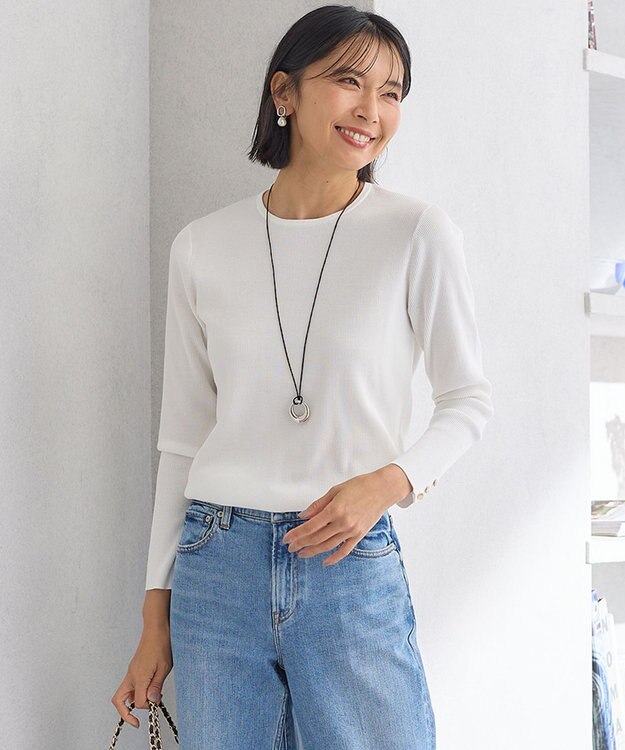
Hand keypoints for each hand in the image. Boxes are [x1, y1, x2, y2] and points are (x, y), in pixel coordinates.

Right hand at [111, 625, 172, 728]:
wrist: (156, 627)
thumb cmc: (161, 644)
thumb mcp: (164, 667)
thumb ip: (156, 686)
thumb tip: (151, 702)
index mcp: (139, 676)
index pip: (137, 702)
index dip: (146, 707)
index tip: (156, 705)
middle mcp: (131, 675)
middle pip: (118, 700)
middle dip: (125, 713)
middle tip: (137, 720)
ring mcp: (131, 672)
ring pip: (124, 693)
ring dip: (133, 701)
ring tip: (150, 699)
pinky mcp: (134, 668)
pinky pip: (131, 685)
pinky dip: (137, 692)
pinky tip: (150, 689)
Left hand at [282, 466, 406, 566]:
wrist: (382, 489)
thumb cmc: (359, 486)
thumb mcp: (335, 491)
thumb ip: (318, 505)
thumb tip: (303, 516)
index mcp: (335, 509)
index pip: (310, 526)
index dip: (296, 534)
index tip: (287, 538)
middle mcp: (342, 522)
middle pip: (316, 538)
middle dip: (301, 544)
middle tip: (291, 547)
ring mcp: (351, 531)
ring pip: (328, 546)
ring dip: (313, 552)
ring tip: (302, 554)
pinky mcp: (359, 535)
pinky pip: (345, 550)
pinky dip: (334, 558)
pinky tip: (325, 562)